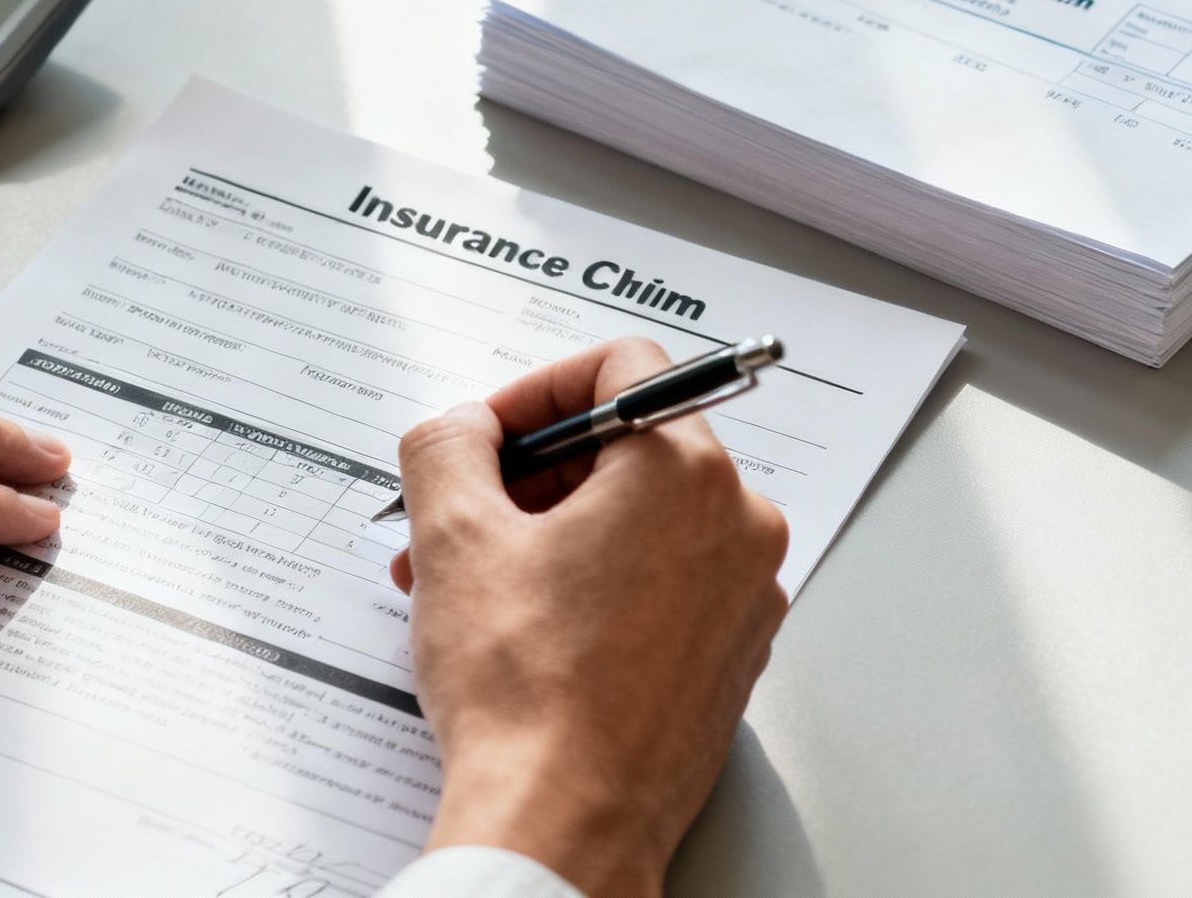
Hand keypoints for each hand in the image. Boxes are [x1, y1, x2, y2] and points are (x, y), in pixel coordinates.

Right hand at [393, 339, 787, 897]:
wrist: (563, 823)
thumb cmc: (525, 694)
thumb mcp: (452, 538)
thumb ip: (448, 446)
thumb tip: (460, 429)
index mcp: (684, 474)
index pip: (622, 367)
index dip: (536, 390)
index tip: (489, 435)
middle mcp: (736, 525)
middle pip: (628, 448)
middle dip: (528, 477)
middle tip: (459, 516)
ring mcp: (743, 596)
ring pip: (639, 521)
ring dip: (549, 534)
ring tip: (470, 583)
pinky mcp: (729, 655)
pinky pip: (661, 582)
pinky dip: (593, 584)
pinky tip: (524, 626)